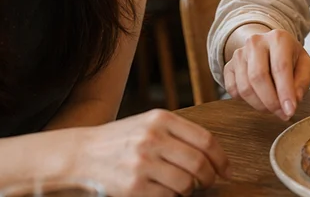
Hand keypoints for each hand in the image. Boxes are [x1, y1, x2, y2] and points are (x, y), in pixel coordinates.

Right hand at [67, 109, 229, 196]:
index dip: (221, 159)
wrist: (82, 154)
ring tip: (183, 186)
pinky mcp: (133, 186)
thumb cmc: (122, 140)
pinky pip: (168, 196)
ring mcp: (142, 163)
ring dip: (190, 189)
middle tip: (208, 182)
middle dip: (209, 178)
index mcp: (161, 119)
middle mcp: (152, 138)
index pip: (206, 140)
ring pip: (186, 183)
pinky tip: (165, 191)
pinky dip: (173, 196)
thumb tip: (215, 156)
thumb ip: (180, 134)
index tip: (226, 170)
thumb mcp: (150, 125)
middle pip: (199, 163)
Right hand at [224, 27, 309, 119]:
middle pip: (258, 77)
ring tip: (273, 108)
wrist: (268, 47)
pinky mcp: (228, 66)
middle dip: (271, 102)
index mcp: (278, 38)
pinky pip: (233, 90)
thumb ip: (303, 82)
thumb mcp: (305, 66)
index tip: (290, 111)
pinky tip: (259, 98)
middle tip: (282, 114)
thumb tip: (294, 100)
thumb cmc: (290, 58)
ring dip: (260, 105)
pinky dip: (245, 101)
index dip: (285, 92)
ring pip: (245, 87)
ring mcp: (239, 54)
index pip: (280, 67)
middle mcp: (256, 42)